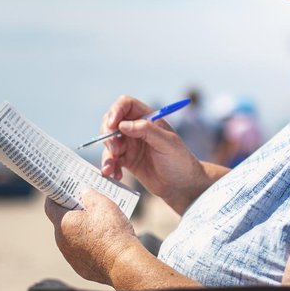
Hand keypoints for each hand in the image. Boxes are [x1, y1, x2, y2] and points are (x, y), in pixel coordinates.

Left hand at [44, 190, 138, 285]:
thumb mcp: (103, 204)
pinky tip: (103, 241)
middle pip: (62, 222)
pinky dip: (88, 245)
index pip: (50, 206)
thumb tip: (84, 193)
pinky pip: (80, 251)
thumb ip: (90, 195)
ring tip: (98, 223)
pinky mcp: (79, 267)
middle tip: (86, 204)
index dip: (55, 196)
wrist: (123, 263)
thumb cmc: (112, 232)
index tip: (63, 190)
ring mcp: (70, 256)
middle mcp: (62, 241)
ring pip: (72, 237)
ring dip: (81, 229)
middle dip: (73, 212)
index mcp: (64, 223)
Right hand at [99, 95, 209, 212]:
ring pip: (109, 142)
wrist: (182, 186)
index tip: (112, 125)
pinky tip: (115, 175)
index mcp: (148, 118)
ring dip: (107, 154)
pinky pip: (111, 159)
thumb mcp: (167, 143)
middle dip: (108, 135)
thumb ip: (147, 130)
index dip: (116, 111)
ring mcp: (130, 144)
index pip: (126, 105)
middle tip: (115, 149)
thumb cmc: (180, 161)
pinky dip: (109, 166)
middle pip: (112, 122)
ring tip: (111, 168)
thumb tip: (123, 124)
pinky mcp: (126, 160)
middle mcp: (137, 129)